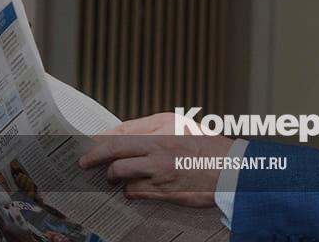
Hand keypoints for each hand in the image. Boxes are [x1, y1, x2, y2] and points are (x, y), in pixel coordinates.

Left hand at [78, 112, 233, 207]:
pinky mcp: (163, 190)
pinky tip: (134, 188)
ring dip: (114, 177)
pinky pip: (134, 192)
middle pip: (113, 151)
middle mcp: (159, 145)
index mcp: (164, 125)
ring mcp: (160, 170)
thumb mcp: (182, 125)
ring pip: (120, 174)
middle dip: (94, 158)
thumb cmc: (209, 147)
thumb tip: (119, 134)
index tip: (90, 144)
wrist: (233, 170)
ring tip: (114, 178)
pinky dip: (130, 191)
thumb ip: (152, 128)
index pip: (121, 130)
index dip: (100, 139)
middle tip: (85, 163)